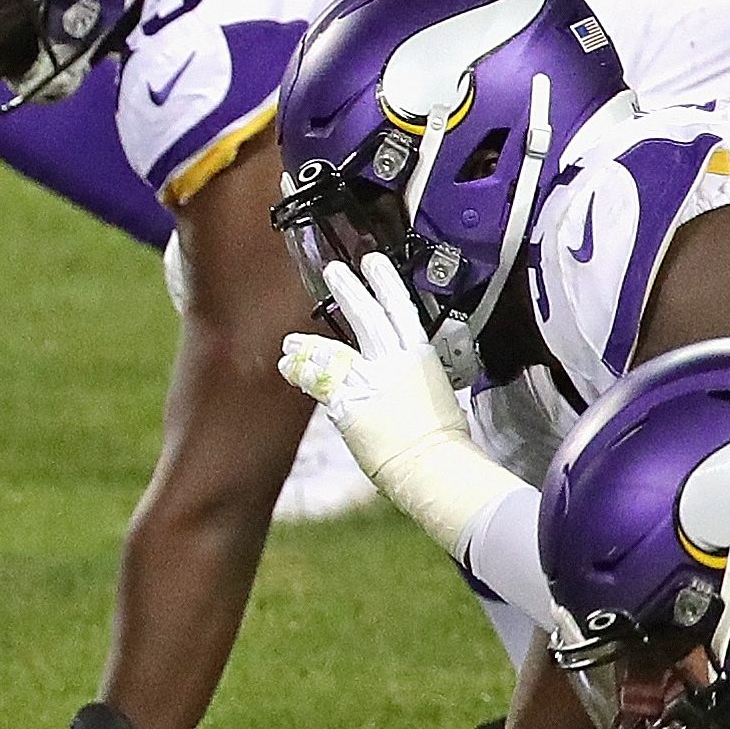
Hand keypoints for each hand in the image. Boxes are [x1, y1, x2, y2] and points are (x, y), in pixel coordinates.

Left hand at [279, 252, 513, 558]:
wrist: (433, 466)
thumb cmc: (441, 442)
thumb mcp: (435, 397)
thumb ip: (411, 382)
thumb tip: (400, 384)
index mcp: (422, 358)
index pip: (402, 309)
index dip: (386, 283)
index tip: (373, 261)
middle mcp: (395, 363)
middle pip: (367, 318)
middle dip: (349, 291)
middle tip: (333, 271)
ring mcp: (369, 381)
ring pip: (333, 350)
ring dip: (309, 343)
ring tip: (291, 340)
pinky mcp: (347, 403)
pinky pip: (317, 382)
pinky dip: (300, 372)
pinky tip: (288, 366)